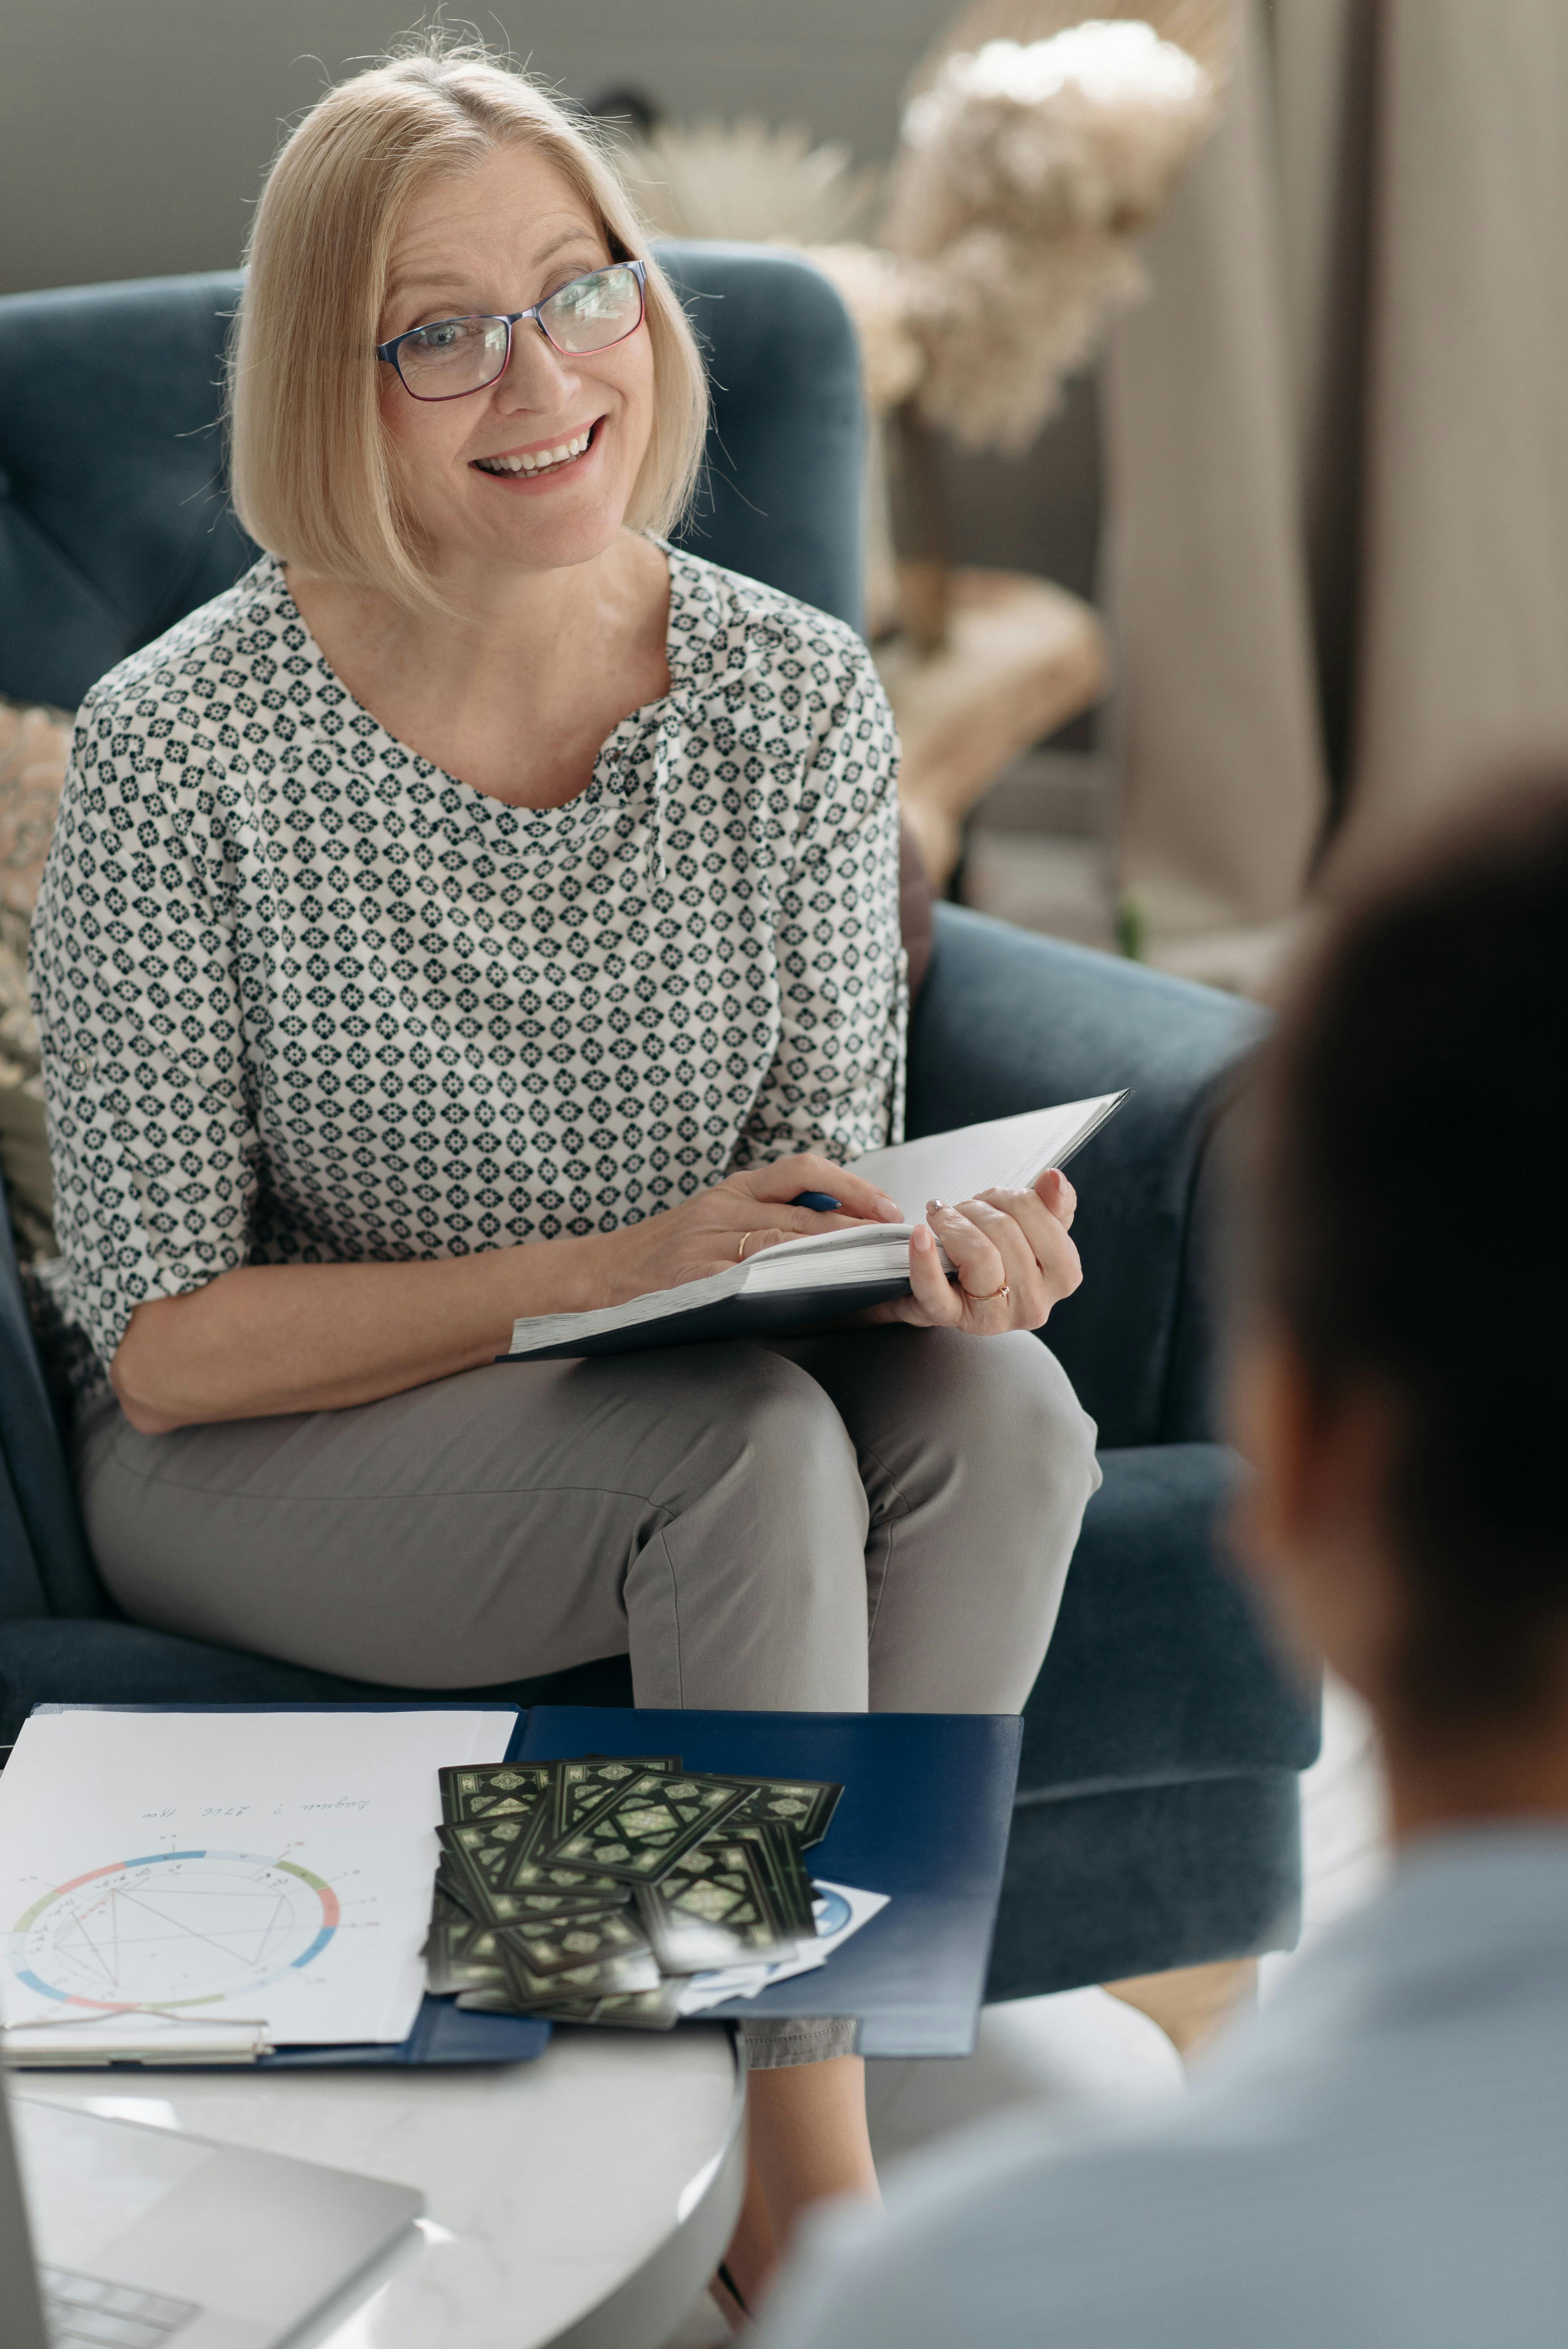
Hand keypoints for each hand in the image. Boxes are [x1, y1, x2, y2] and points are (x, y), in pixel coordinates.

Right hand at [597, 1154, 903, 1305]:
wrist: (597, 1276)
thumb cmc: (664, 1255)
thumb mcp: (713, 1219)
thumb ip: (765, 1219)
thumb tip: (833, 1234)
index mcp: (733, 1189)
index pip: (803, 1172)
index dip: (852, 1186)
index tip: (888, 1207)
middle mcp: (722, 1207)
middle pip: (806, 1214)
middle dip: (859, 1232)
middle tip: (898, 1248)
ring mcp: (706, 1243)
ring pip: (785, 1245)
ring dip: (837, 1261)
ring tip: (874, 1275)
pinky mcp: (692, 1278)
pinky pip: (752, 1280)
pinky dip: (791, 1288)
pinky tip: (821, 1300)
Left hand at [870, 1168, 1081, 1335]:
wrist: (949, 1284)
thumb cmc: (993, 1253)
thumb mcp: (1031, 1225)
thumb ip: (1051, 1202)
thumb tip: (1054, 1179)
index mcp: (1062, 1276)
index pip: (1045, 1219)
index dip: (1013, 1199)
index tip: (992, 1199)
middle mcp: (1035, 1303)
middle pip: (1008, 1233)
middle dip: (979, 1208)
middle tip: (962, 1209)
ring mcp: (994, 1315)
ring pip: (980, 1254)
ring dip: (954, 1222)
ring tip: (943, 1219)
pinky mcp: (951, 1318)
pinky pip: (937, 1290)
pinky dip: (925, 1260)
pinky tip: (920, 1237)